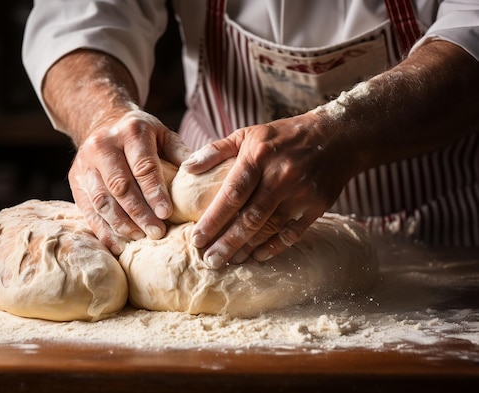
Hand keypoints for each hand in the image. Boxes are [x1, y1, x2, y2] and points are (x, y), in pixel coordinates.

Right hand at [69, 107, 190, 254]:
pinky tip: (117, 244)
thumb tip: (198, 174)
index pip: (143, 166)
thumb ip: (180, 154)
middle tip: (157, 232)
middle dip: (139, 213)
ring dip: (121, 224)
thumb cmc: (141, 135)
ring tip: (138, 238)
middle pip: (120, 186)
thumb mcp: (163, 134)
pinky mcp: (75, 181)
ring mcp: (85, 164)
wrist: (102, 122)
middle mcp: (103, 146)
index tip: (166, 213)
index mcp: (130, 132)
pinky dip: (102, 230)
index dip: (154, 192)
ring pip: (102, 200)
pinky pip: (88, 209)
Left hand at [183, 111, 353, 268]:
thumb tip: (186, 168)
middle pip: (250, 218)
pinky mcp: (318, 205)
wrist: (336, 135)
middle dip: (227, 243)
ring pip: (270, 228)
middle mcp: (280, 176)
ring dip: (248, 248)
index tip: (196, 239)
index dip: (213, 220)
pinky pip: (293, 232)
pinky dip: (275, 247)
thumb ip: (216, 150)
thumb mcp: (248, 134)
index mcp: (258, 157)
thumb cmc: (282, 136)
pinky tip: (258, 256)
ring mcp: (301, 192)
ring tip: (230, 262)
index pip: (231, 194)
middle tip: (209, 261)